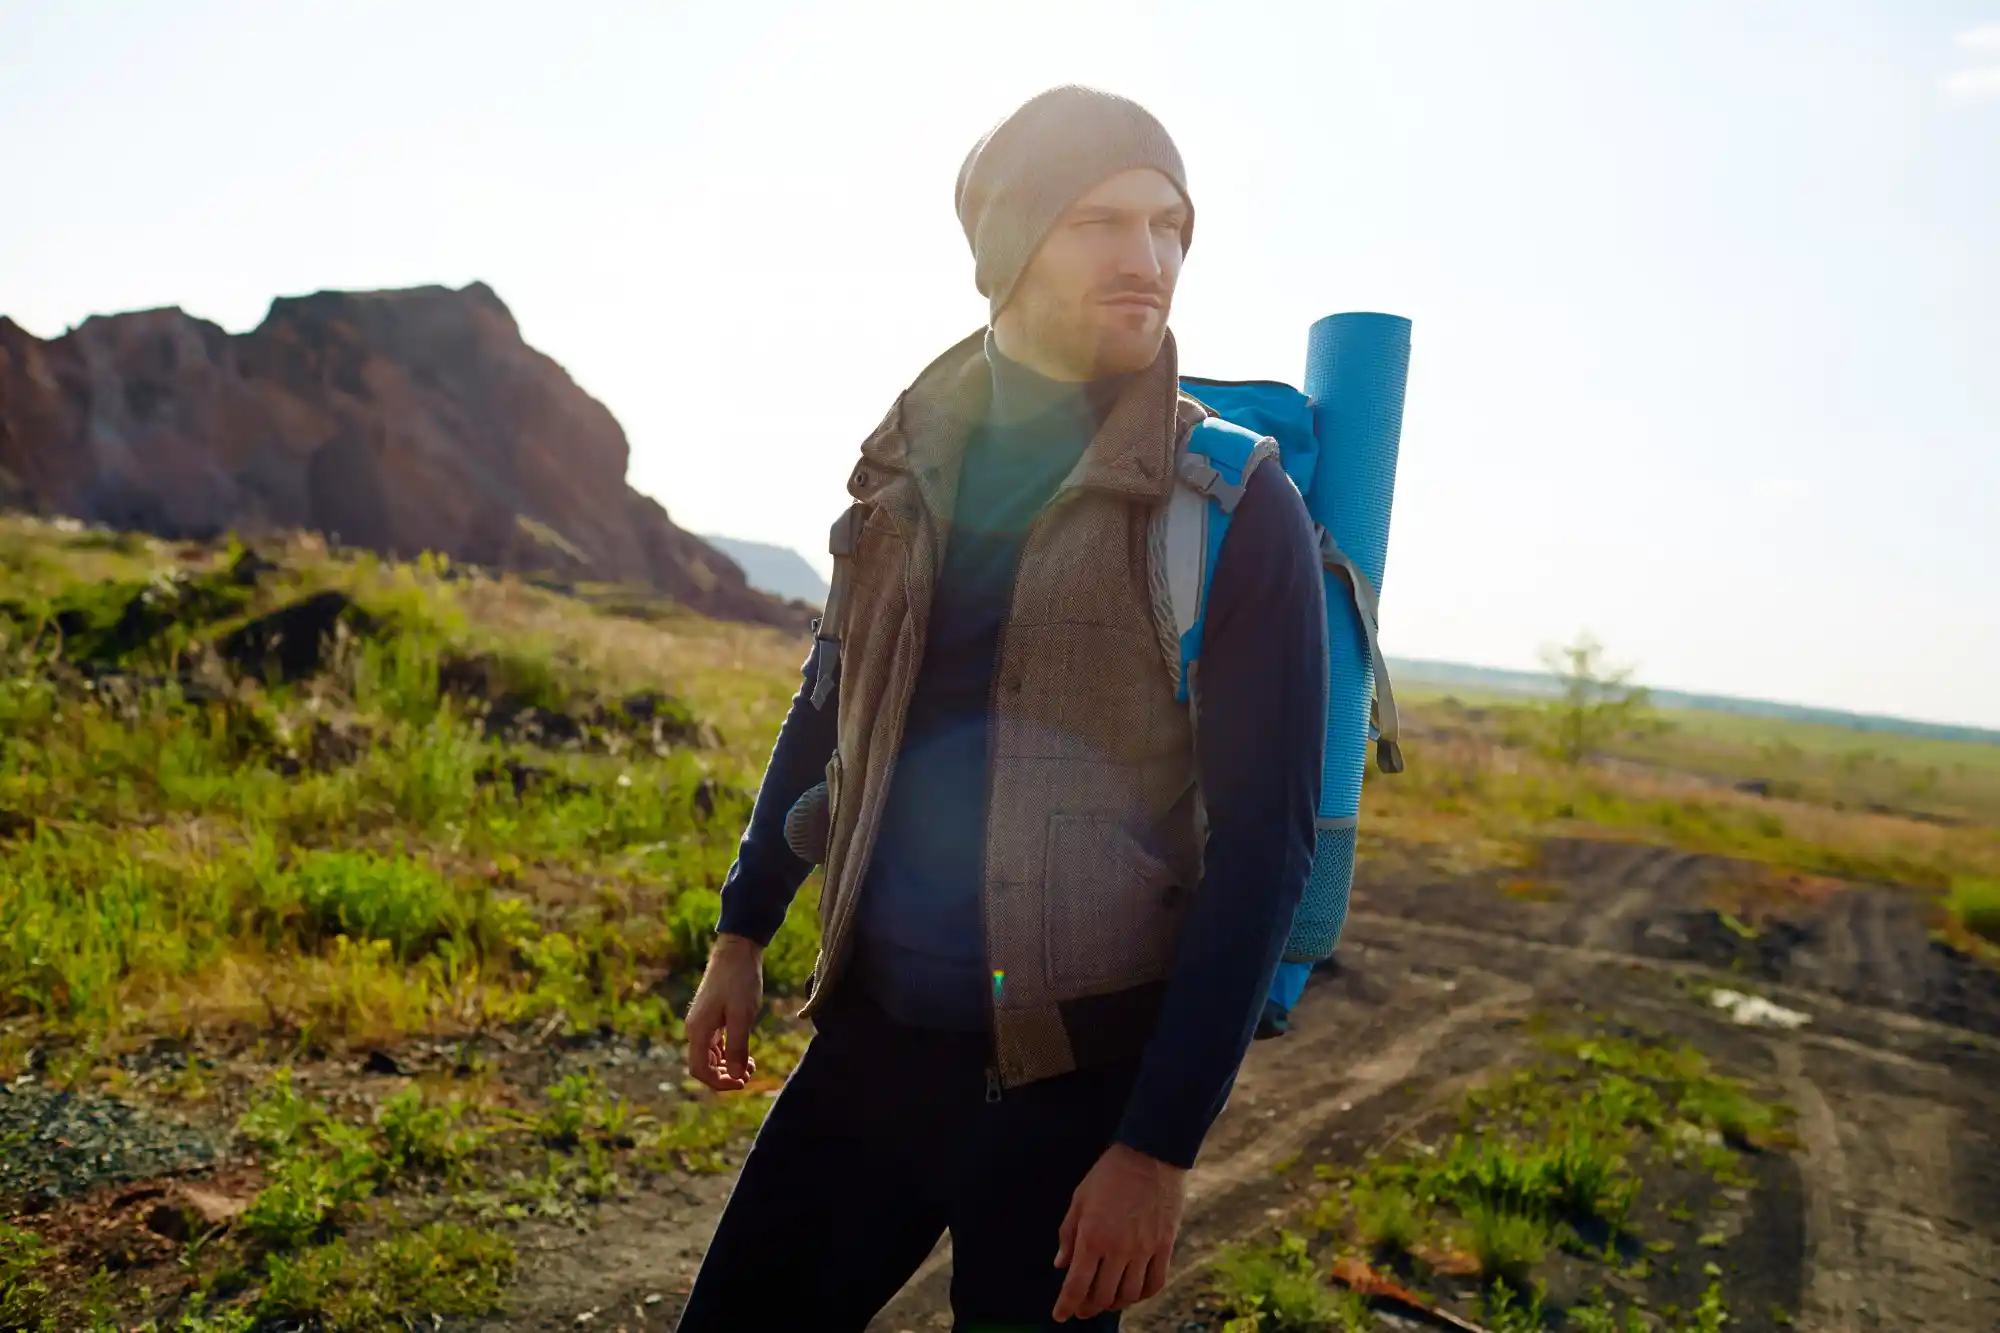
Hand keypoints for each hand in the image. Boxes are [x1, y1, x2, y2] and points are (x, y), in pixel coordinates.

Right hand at [683, 933, 764, 1091]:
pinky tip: (747, 1053)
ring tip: (752, 1066)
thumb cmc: (740, 981)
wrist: (737, 951)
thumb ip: (738, 1047)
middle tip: (749, 1076)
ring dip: (728, 1066)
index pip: (700, 1070)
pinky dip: (729, 1052)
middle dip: (725, 1076)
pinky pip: (715, 1044)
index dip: (719, 1083)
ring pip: (710, 1056)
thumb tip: (737, 1075)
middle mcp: (695, 1028)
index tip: (742, 1083)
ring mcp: (702, 1022)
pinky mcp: (711, 1016)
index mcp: (698, 1030)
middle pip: (703, 1066)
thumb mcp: (743, 1016)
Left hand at [1052, 1142, 1187, 1320]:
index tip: (1059, 1315)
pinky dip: (1142, 1295)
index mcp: (1092, 1237)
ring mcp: (1144, 1249)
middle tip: (1081, 1309)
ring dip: (1114, 1303)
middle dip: (1088, 1308)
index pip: (1076, 1285)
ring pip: (1129, 1295)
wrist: (1150, 1154)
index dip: (1066, 1305)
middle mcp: (1118, 1249)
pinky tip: (1133, 1291)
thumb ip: (1068, 1234)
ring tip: (1106, 1300)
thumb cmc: (1109, 1174)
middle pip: (1102, 1296)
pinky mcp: (1165, 1246)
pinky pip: (1155, 1282)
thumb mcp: (1079, 1199)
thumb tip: (1061, 1265)